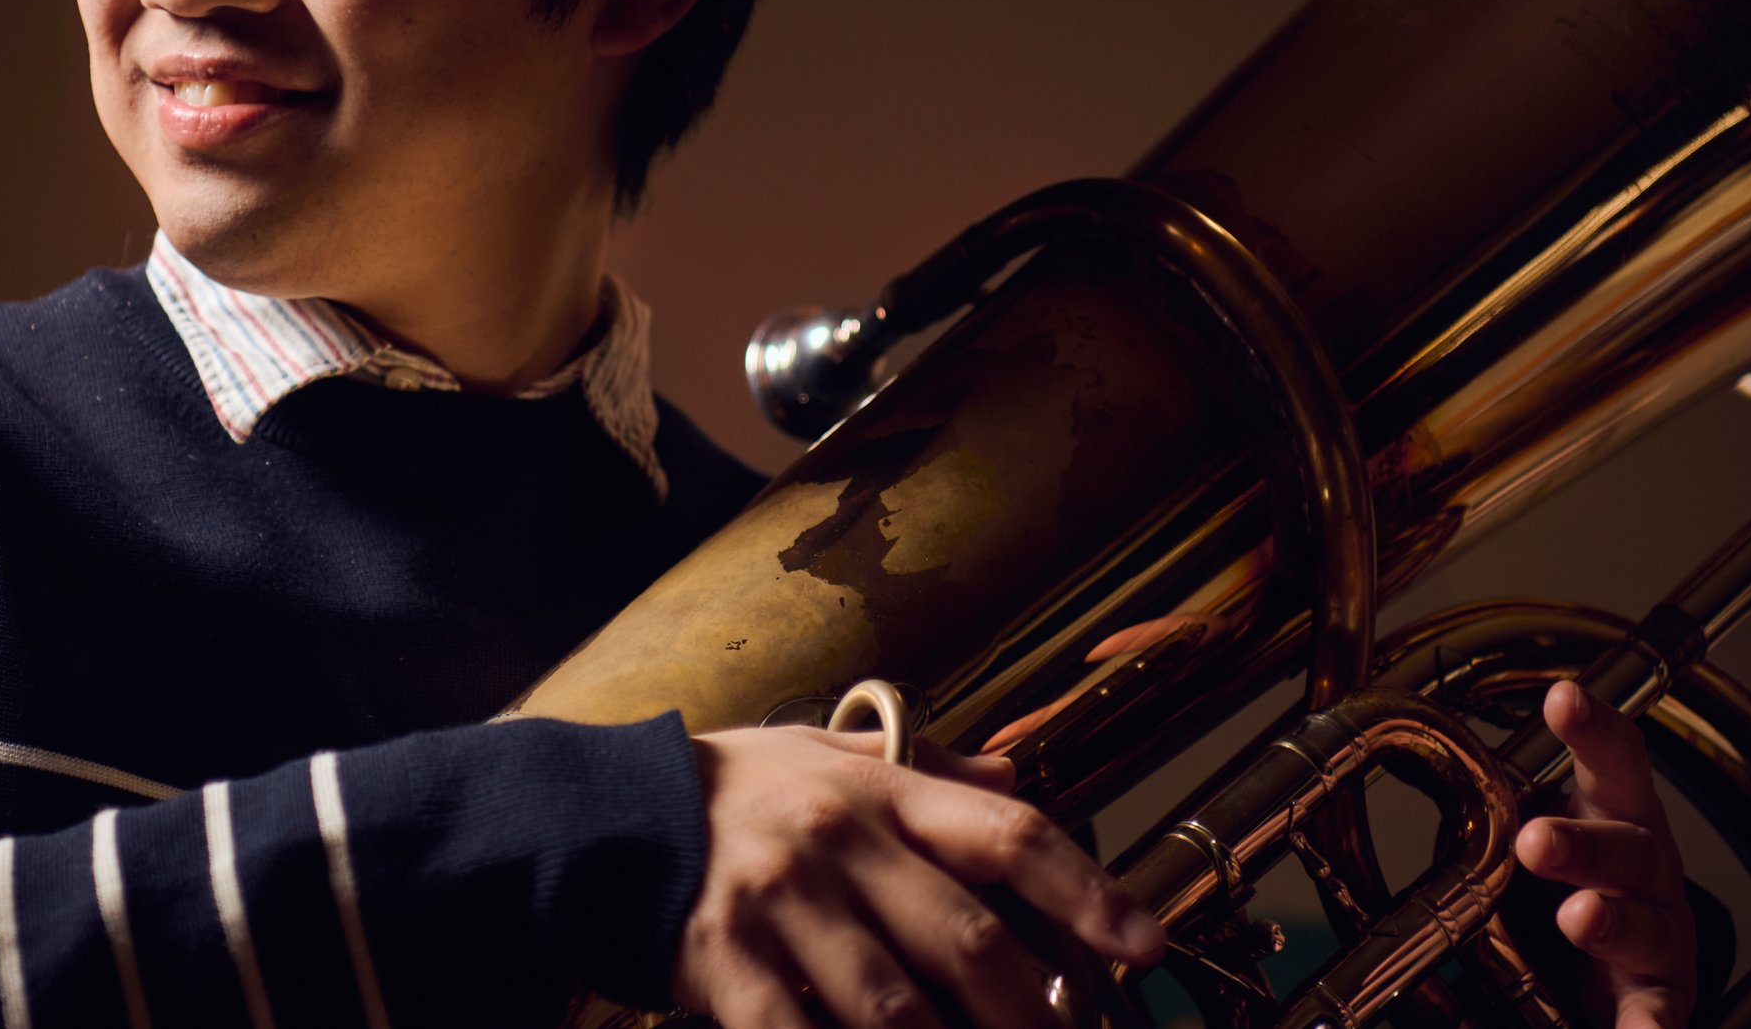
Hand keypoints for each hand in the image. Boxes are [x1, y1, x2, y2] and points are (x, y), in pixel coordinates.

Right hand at [671, 725, 1167, 1028]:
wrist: (607, 815)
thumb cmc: (734, 789)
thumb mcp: (829, 748)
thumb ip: (924, 769)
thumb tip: (1011, 776)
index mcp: (879, 789)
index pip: (1006, 834)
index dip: (1085, 890)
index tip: (1144, 940)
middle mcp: (840, 842)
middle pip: (965, 936)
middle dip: (1031, 1010)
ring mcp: (783, 906)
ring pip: (894, 1007)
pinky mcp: (728, 965)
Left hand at [1512, 681, 1698, 1028]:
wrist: (1618, 959)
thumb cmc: (1573, 877)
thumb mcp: (1537, 831)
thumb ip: (1496, 809)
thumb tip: (1413, 763)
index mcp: (1614, 813)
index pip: (1614, 759)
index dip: (1593, 727)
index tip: (1563, 699)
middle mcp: (1646, 867)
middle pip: (1627, 845)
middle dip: (1582, 843)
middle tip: (1535, 841)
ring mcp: (1658, 931)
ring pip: (1643, 923)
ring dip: (1609, 920)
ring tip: (1579, 918)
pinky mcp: (1660, 994)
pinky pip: (1657, 1012)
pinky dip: (1646, 1026)